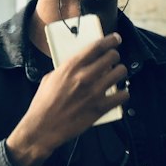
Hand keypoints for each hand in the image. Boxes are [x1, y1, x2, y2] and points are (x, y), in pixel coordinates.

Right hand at [7, 33, 126, 165]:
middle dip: (115, 56)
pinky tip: (120, 94)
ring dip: (120, 72)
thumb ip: (67, 69)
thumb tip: (79, 65)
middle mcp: (84, 77)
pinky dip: (123, 93)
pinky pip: (122, 95)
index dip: (110, 40)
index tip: (116, 38)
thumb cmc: (43, 103)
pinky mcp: (100, 108)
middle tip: (114, 59)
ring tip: (117, 75)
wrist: (42, 128)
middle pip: (112, 57)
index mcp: (70, 67)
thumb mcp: (50, 78)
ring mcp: (94, 92)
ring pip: (120, 73)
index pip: (96, 47)